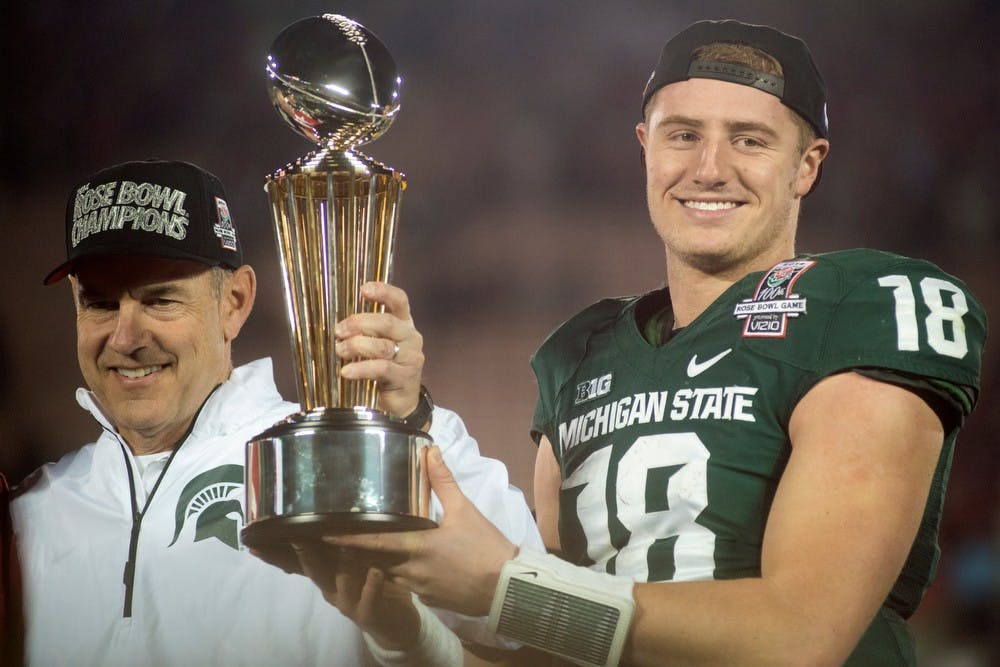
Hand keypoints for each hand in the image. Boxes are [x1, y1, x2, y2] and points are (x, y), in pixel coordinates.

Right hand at [251, 542, 419, 649]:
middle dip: (305, 554)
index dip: (275, 555)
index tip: (256, 544)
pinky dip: (372, 582)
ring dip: (343, 563)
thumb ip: (337, 546)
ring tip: (345, 546)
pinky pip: (369, 596)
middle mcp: (330, 590)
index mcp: (324, 576)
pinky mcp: (367, 613)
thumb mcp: (351, 564)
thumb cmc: (371, 586)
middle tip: (297, 537)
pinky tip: (376, 570)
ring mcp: (347, 603)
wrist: (392, 624)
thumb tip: (326, 515)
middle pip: (313, 571)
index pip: (294, 563)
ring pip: (341, 581)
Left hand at [327, 446, 517, 616]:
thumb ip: (443, 481)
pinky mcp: (430, 600)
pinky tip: (407, 565)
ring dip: (379, 564)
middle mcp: (412, 571)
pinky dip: (401, 575)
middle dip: (360, 551)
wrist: (507, 586)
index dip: (348, 538)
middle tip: (345, 537)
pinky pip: (407, 587)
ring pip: (389, 575)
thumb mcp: (465, 509)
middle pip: (376, 561)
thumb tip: (430, 450)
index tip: (325, 533)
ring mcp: (420, 589)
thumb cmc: (486, 546)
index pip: (374, 542)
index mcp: (417, 547)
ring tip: (371, 549)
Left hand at [335, 281, 423, 417]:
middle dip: (358, 324)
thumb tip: (334, 324)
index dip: (383, 292)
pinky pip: (381, 368)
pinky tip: (346, 372)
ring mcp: (411, 358)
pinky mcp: (406, 378)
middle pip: (386, 322)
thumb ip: (363, 331)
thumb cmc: (381, 370)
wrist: (398, 402)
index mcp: (404, 324)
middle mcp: (411, 338)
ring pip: (382, 346)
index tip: (363, 290)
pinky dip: (360, 368)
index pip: (399, 301)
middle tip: (339, 331)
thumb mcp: (374, 345)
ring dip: (356, 346)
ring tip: (339, 351)